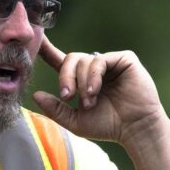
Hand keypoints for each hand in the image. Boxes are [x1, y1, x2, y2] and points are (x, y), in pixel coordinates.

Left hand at [34, 37, 166, 147]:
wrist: (134, 129)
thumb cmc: (108, 126)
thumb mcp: (75, 121)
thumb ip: (55, 109)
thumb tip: (35, 95)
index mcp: (82, 80)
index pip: (62, 61)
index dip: (48, 51)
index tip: (37, 41)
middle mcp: (95, 69)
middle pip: (71, 59)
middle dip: (65, 77)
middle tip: (68, 96)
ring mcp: (110, 62)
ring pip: (84, 60)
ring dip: (82, 83)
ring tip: (89, 102)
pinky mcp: (124, 59)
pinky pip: (100, 60)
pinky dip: (93, 76)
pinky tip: (95, 90)